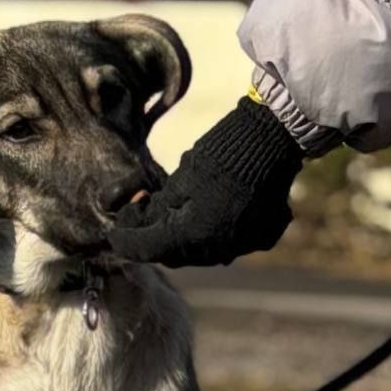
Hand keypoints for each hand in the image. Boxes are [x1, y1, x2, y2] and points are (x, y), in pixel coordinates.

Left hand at [111, 97, 303, 267]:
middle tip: (143, 213)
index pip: (146, 249)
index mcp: (192, 236)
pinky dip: (213, 232)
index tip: (113, 233)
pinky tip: (211, 211)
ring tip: (177, 211)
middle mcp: (217, 251)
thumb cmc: (223, 151)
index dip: (125, 241)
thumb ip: (158, 208)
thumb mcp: (180, 178)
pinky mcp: (261, 239)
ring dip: (183, 237)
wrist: (276, 136)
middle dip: (154, 238)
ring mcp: (241, 247)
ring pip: (200, 252)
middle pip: (173, 254)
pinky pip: (228, 243)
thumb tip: (142, 220)